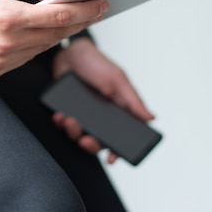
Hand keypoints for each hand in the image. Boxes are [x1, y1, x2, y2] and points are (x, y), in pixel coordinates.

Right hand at [0, 0, 108, 76]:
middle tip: (96, 9)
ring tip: (74, 17)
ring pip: (43, 47)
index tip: (101, 4)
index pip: (57, 16)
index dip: (84, 10)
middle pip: (56, 34)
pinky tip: (47, 29)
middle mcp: (4, 44)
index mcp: (6, 18)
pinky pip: (28, 57)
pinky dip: (39, 43)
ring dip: (60, 33)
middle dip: (79, 21)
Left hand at [52, 37, 154, 163]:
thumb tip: (151, 118)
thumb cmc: (96, 63)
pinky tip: (59, 114)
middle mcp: (99, 117)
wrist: (69, 52)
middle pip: (96, 141)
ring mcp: (81, 115)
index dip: (116, 151)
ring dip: (72, 131)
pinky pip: (62, 125)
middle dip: (90, 144)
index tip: (111, 159)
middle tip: (85, 139)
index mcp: (116, 111)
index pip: (119, 137)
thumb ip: (132, 100)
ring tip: (68, 118)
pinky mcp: (65, 110)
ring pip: (77, 135)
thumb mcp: (117, 79)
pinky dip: (60, 122)